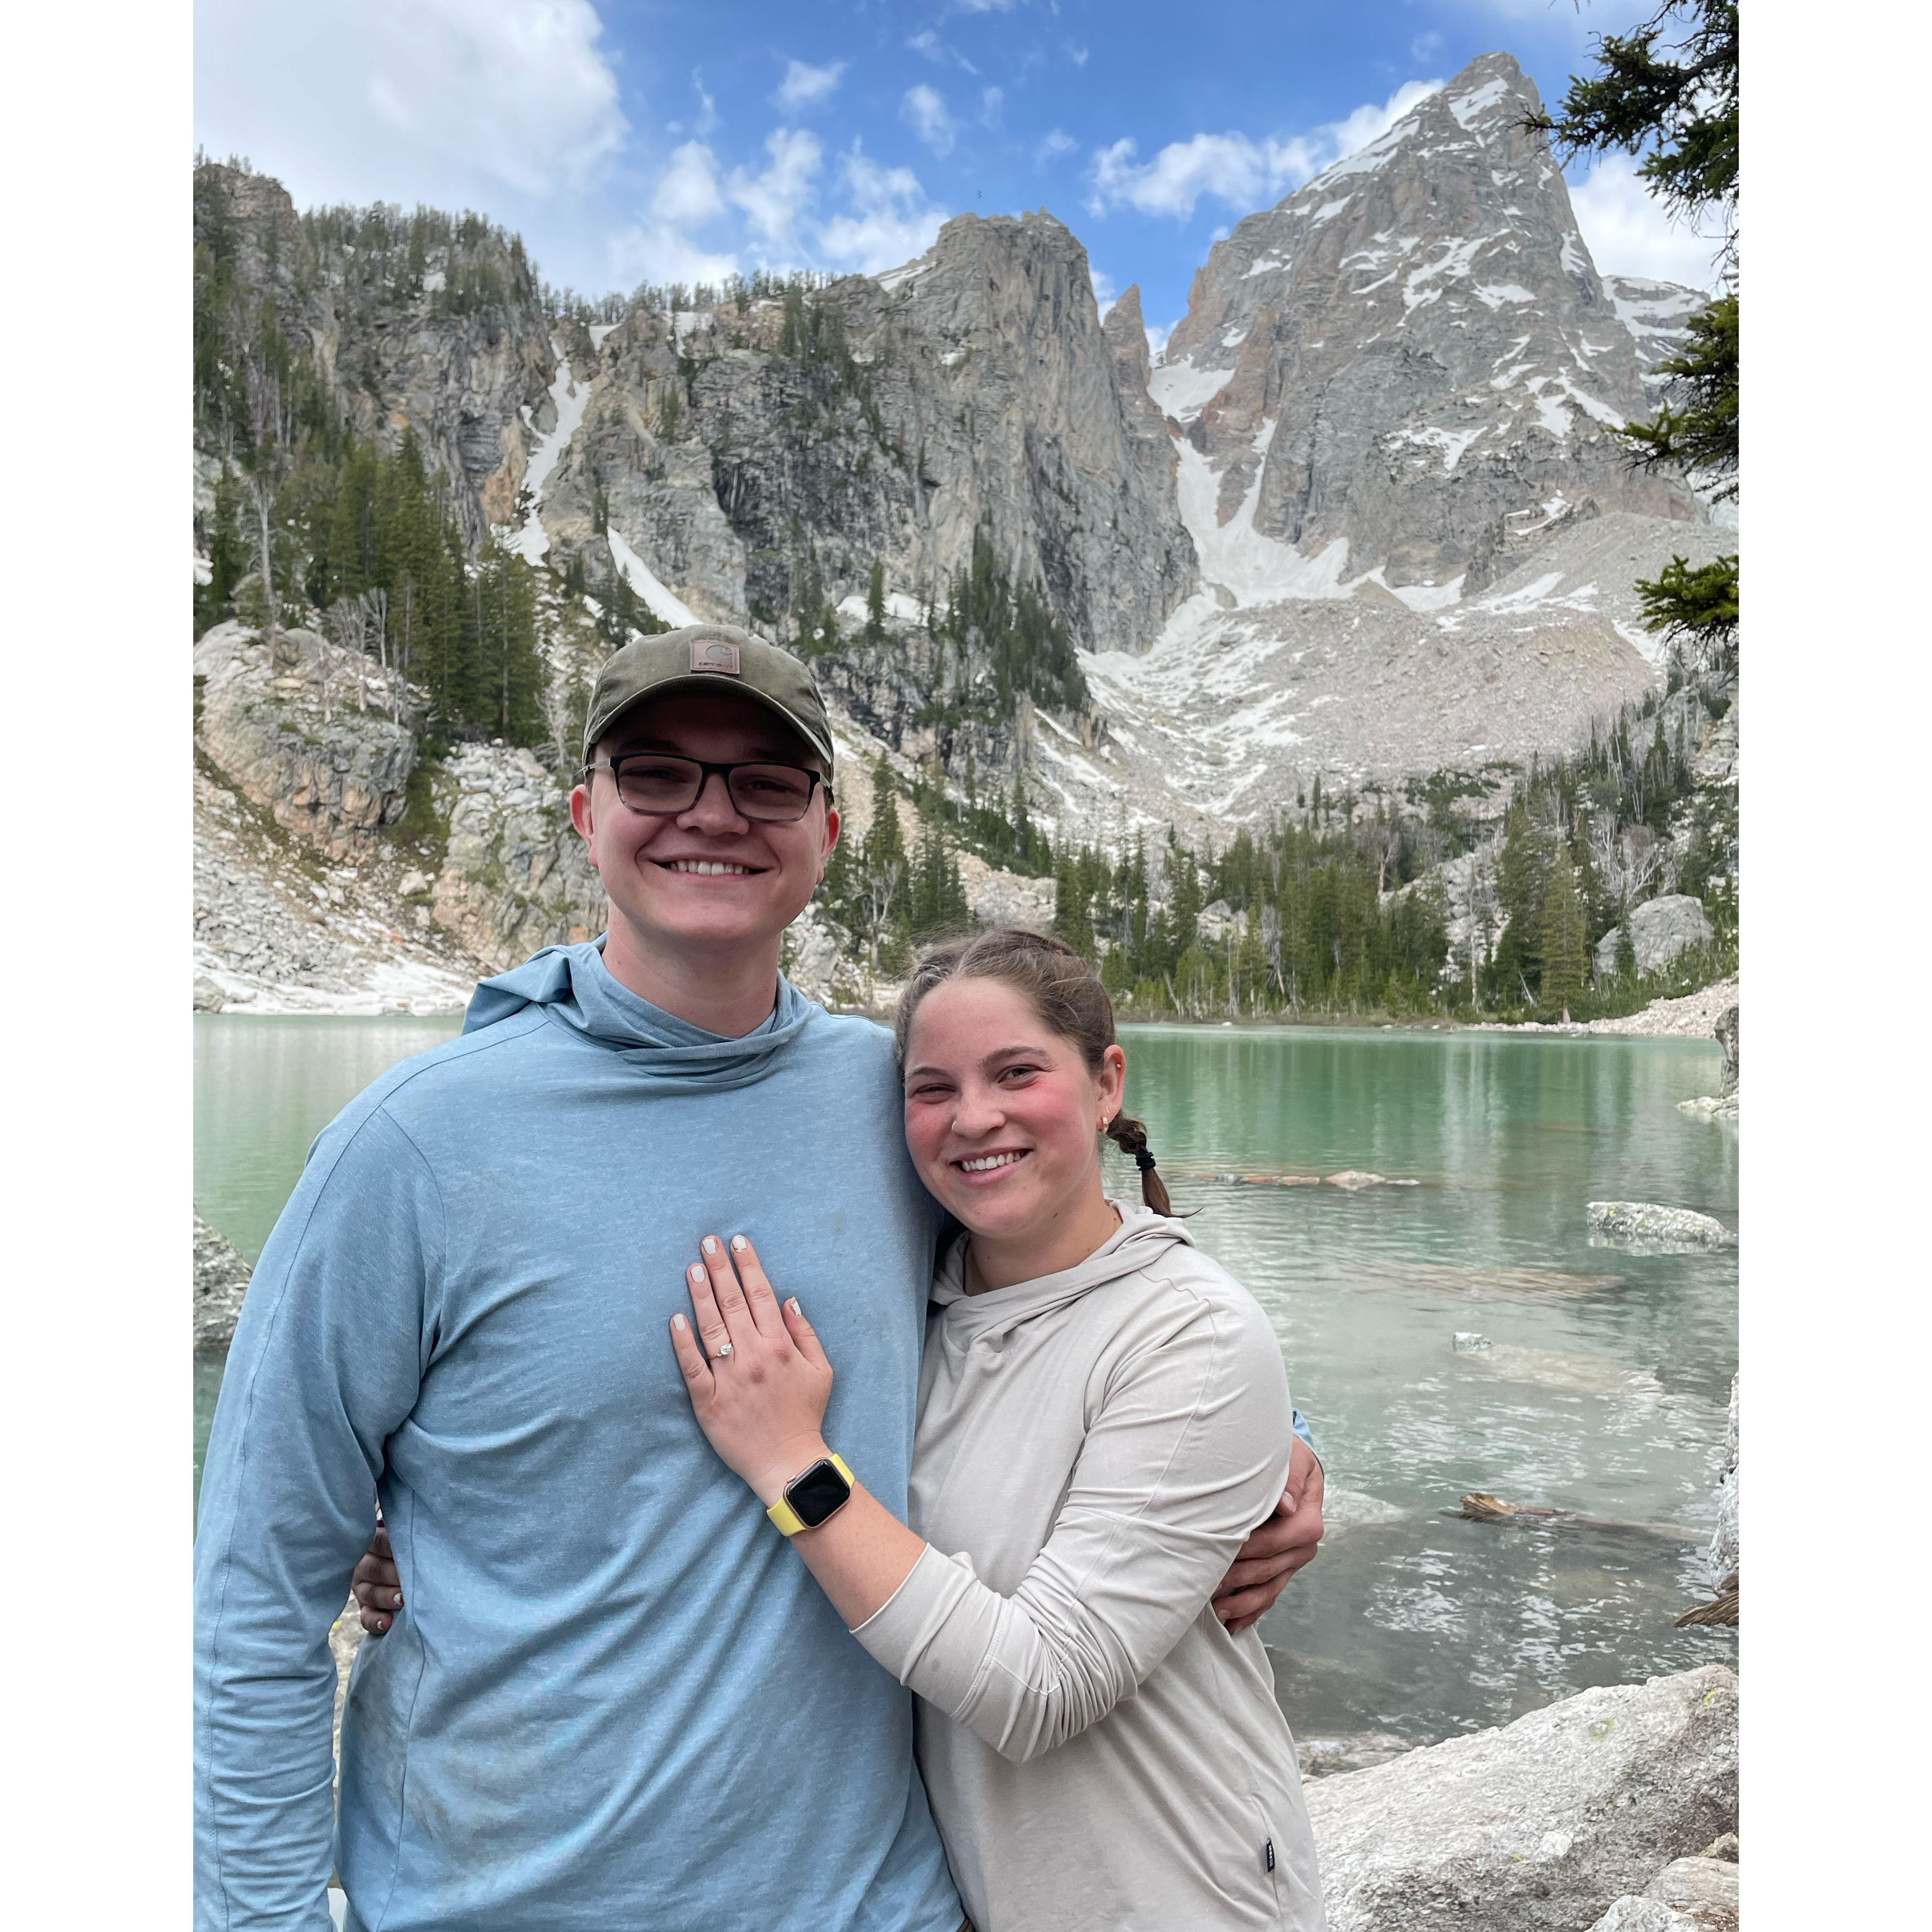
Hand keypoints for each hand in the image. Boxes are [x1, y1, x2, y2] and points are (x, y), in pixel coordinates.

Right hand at [352, 1523, 403, 1635]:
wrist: (401, 1556)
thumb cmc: (404, 1534)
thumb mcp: (396, 1519)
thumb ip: (393, 1514)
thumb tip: (391, 1508)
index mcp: (370, 1539)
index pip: (379, 1540)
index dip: (394, 1544)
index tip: (411, 1545)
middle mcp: (363, 1563)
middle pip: (375, 1568)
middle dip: (394, 1572)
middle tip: (412, 1575)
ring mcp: (362, 1586)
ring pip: (371, 1593)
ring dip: (387, 1597)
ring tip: (404, 1599)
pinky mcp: (365, 1607)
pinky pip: (365, 1617)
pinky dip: (375, 1621)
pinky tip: (388, 1623)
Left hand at [670, 1234, 834, 1504]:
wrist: (788, 1462)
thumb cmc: (806, 1414)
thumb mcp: (821, 1370)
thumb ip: (805, 1333)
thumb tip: (788, 1300)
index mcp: (780, 1346)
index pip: (760, 1294)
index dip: (748, 1265)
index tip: (738, 1242)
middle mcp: (753, 1356)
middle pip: (732, 1302)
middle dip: (719, 1268)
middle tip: (707, 1241)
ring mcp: (728, 1377)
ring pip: (711, 1327)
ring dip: (700, 1294)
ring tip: (691, 1267)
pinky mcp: (707, 1400)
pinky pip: (692, 1365)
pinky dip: (683, 1341)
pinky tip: (675, 1318)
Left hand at [1214, 1436, 1324, 1633]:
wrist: (1292, 1467)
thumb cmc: (1286, 1459)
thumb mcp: (1291, 1456)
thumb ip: (1289, 1477)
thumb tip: (1286, 1505)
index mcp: (1308, 1520)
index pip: (1275, 1540)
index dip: (1247, 1548)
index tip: (1218, 1551)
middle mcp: (1304, 1547)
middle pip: (1268, 1568)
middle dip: (1236, 1577)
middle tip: (1205, 1583)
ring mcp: (1294, 1562)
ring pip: (1269, 1588)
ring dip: (1243, 1603)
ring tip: (1217, 1611)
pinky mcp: (1283, 1570)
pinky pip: (1270, 1595)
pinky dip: (1252, 1611)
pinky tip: (1233, 1624)